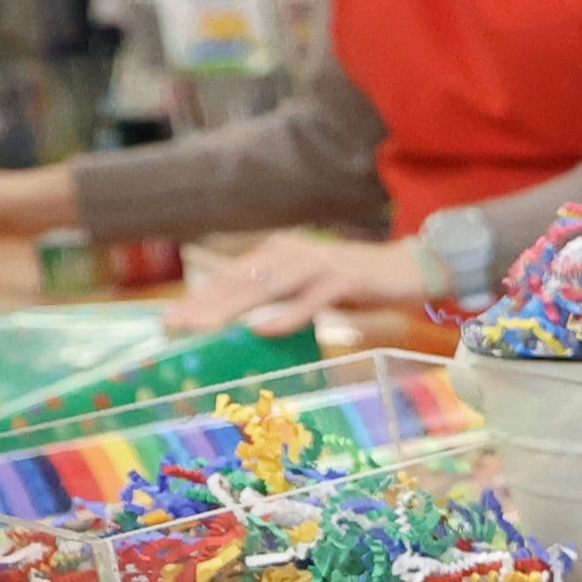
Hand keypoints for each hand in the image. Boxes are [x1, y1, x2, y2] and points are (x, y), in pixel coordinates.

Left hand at [164, 230, 448, 338]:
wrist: (409, 267)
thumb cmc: (357, 281)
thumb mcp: (309, 286)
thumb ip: (280, 295)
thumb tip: (246, 321)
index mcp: (280, 251)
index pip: (231, 276)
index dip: (200, 298)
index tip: (171, 320)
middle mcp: (294, 252)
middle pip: (241, 280)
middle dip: (204, 305)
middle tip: (174, 326)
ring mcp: (319, 264)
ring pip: (268, 288)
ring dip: (232, 309)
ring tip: (204, 328)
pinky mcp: (345, 279)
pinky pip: (311, 300)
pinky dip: (288, 316)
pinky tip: (265, 330)